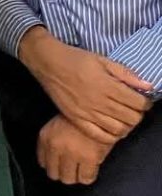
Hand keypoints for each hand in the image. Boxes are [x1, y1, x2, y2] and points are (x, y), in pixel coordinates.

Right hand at [20, 30, 150, 144]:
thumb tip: (148, 86)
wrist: (48, 63)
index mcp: (107, 85)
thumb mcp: (103, 60)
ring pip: (118, 129)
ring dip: (126, 125)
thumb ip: (126, 74)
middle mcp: (99, 101)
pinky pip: (99, 136)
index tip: (142, 100)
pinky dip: (110, 136)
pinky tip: (112, 128)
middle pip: (131, 118)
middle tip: (133, 108)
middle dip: (137, 114)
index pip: (138, 103)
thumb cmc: (76, 59)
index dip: (145, 103)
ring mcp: (87, 113)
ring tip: (123, 118)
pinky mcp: (76, 119)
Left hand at [36, 113, 111, 185]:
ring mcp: (72, 153)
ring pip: (69, 179)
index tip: (59, 165)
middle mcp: (55, 146)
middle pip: (54, 174)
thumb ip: (51, 142)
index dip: (52, 166)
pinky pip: (86, 178)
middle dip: (63, 173)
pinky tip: (90, 169)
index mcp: (45, 137)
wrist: (100, 111)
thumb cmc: (79, 119)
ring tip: (81, 169)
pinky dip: (88, 176)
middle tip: (71, 169)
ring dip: (75, 176)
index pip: (42, 162)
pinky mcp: (89, 158)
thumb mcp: (56, 126)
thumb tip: (48, 163)